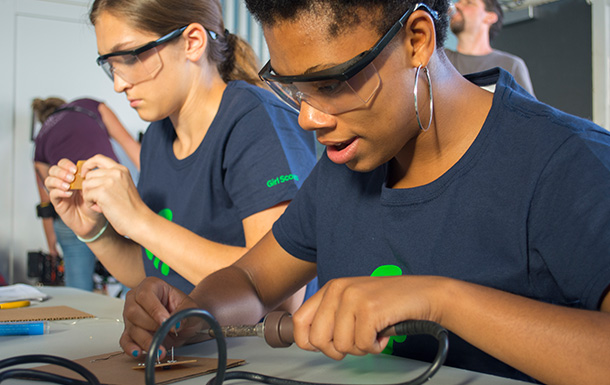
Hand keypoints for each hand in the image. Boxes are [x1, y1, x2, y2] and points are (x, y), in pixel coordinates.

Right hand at [45, 159, 104, 237]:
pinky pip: (52, 195)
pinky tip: (69, 194)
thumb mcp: (95, 187)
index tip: (75, 169)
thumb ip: (90, 176)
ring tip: (69, 186)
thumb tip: (88, 166)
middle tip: (72, 177)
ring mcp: (59, 193)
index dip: (66, 164)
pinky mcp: (58, 204)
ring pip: (49, 181)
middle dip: (61, 171)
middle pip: (53, 170)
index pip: (62, 164)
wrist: (95, 220)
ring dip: (58, 181)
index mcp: (72, 177)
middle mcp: (64, 183)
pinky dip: (59, 192)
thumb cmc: (96, 202)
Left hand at [79, 154, 147, 236]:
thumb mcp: (123, 185)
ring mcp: (109, 181)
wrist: (138, 220)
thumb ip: (110, 177)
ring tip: (101, 205)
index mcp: (121, 169)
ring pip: (86, 185)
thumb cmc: (130, 207)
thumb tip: (87, 175)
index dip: (87, 165)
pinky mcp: (102, 191)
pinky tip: (101, 208)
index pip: (98, 158)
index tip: (84, 174)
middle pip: (89, 175)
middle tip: (99, 199)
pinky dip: (90, 204)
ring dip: (89, 197)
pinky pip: (86, 195)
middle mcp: (116, 172)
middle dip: (89, 188)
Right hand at [120, 277, 203, 358]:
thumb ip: (183, 314)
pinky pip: (125, 340)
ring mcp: (130, 316)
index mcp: (151, 286)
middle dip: (150, 326)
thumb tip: (175, 325)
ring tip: (160, 349)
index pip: (145, 295)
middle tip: (165, 333)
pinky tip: (139, 352)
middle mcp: (136, 298)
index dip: (154, 310)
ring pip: (131, 327)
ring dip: (145, 340)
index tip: (165, 322)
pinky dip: (131, 348)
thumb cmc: (185, 310)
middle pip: (133, 312)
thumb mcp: (190, 308)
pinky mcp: (129, 331)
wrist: (185, 321)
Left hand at [292, 275, 446, 359]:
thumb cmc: (390, 302)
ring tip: (373, 333)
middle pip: (318, 339)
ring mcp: (354, 298)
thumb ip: (331, 317)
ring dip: (361, 348)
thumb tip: (310, 342)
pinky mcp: (370, 309)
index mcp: (331, 288)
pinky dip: (375, 347)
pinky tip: (383, 332)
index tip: (327, 346)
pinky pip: (363, 345)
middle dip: (338, 350)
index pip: (299, 321)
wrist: (424, 294)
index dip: (310, 342)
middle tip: (356, 342)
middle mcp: (339, 290)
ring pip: (342, 346)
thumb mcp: (353, 303)